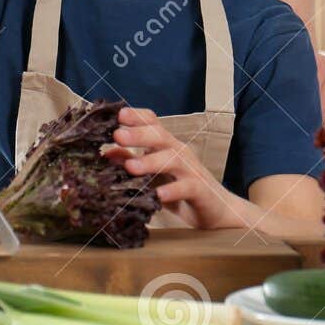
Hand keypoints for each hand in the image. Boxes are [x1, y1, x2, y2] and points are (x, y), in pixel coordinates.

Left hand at [107, 107, 250, 230]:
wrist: (217, 210)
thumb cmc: (180, 190)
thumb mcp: (152, 176)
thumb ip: (132, 162)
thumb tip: (107, 152)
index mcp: (166, 145)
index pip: (153, 122)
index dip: (136, 116)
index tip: (117, 114)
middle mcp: (179, 152)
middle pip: (160, 136)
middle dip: (138, 134)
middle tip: (117, 135)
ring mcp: (191, 170)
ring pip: (173, 159)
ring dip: (151, 162)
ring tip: (131, 167)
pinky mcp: (200, 190)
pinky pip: (187, 187)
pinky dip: (173, 190)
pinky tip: (159, 194)